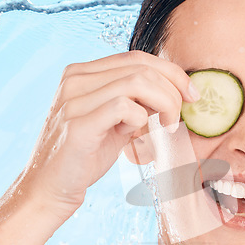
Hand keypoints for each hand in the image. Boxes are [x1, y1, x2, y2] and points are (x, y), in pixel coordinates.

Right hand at [19, 50, 198, 219]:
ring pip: (137, 82)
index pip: (136, 57)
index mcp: (83, 73)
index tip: (191, 93)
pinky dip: (142, 120)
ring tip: (167, 127)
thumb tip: (175, 92)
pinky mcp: (78, 124)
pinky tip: (138, 136)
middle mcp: (75, 80)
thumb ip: (136, 102)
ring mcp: (73, 100)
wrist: (52, 187)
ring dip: (164, 104)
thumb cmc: (87, 154)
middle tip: (179, 117)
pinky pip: (124, 107)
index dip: (170, 72)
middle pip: (141, 67)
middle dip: (173, 90)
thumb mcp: (114, 121)